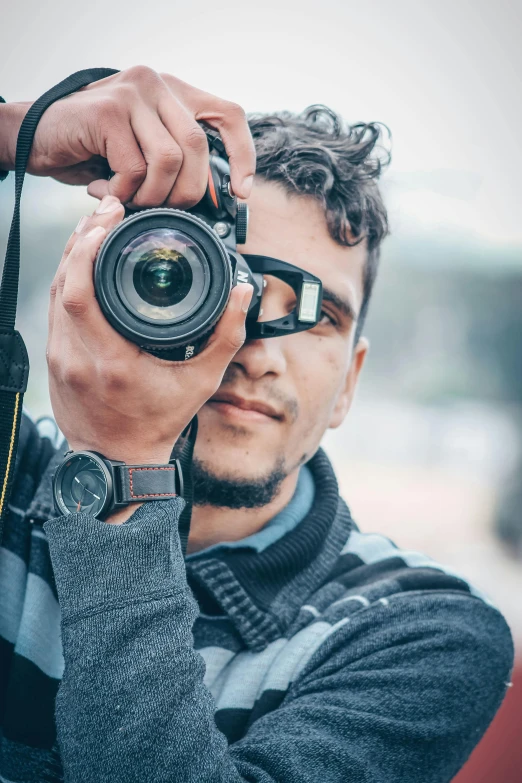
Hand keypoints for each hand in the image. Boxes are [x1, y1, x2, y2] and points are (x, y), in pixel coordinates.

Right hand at [0, 66, 254, 205]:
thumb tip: (214, 197)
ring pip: (169, 158)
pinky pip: (134, 167)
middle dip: (186, 192)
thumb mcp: (144, 151)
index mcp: (174, 93)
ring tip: (129, 199)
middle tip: (162, 209)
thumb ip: (176, 159)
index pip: (228, 115)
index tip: (241, 193)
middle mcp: (157, 85)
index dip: (242, 155)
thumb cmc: (94, 151)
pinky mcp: (108, 110)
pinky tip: (104, 189)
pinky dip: (123, 191)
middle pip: (198, 146)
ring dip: (152, 195)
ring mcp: (133, 93)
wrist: (37, 137)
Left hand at [46, 195, 252, 466]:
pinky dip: (67, 280)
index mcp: (110, 361)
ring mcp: (58, 359)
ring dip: (71, 257)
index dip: (87, 248)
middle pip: (61, 283)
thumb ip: (226, 336)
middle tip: (105, 212)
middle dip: (80, 239)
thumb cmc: (160, 421)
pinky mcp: (53, 361)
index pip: (80, 292)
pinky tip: (83, 263)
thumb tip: (243, 293)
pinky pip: (54, 310)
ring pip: (53, 294)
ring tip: (95, 228)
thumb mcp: (202, 381)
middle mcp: (75, 357)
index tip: (109, 219)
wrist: (117, 458)